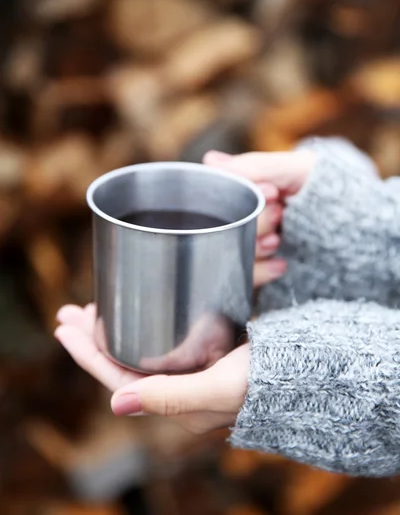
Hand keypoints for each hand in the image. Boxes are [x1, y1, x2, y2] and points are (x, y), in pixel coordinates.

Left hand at [55, 304, 248, 433]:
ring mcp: (189, 371)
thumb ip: (170, 397)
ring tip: (92, 310)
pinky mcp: (204, 354)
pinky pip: (160, 340)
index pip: (116, 376)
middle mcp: (176, 389)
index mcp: (174, 401)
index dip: (87, 353)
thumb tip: (115, 403)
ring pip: (139, 348)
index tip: (64, 326)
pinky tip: (138, 312)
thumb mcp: (217, 389)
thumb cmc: (264, 383)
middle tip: (69, 311)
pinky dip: (142, 324)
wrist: (304, 374)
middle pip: (121, 360)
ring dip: (114, 329)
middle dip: (93, 336)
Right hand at [203, 149, 315, 286]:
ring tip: (278, 240)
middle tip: (279, 214)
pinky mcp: (258, 273)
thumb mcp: (295, 168)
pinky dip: (258, 273)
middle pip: (220, 228)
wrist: (358, 228)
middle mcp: (241, 219)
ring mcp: (249, 248)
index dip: (234, 196)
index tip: (270, 192)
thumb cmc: (328, 187)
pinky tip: (279, 266)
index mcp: (244, 191)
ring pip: (228, 255)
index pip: (216, 196)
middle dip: (252, 222)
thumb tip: (210, 161)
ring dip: (253, 248)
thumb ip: (253, 166)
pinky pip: (242, 280)